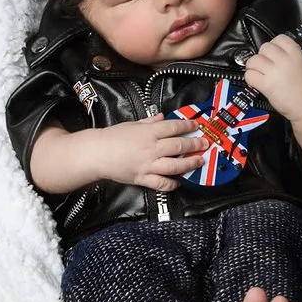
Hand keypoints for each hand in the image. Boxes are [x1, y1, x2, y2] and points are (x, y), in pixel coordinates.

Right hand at [94, 114, 208, 191]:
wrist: (96, 153)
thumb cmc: (112, 137)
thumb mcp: (132, 124)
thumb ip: (149, 122)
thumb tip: (162, 117)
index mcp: (148, 133)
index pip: (173, 127)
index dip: (187, 126)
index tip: (196, 126)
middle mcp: (151, 148)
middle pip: (178, 146)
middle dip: (194, 145)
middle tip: (204, 144)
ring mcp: (148, 165)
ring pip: (174, 165)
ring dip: (190, 163)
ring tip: (199, 161)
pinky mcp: (142, 178)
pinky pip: (161, 183)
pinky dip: (172, 184)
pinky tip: (179, 182)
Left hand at [243, 35, 301, 123]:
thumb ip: (289, 57)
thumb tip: (273, 55)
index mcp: (296, 53)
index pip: (279, 38)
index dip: (274, 46)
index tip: (274, 54)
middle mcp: (284, 59)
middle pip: (264, 47)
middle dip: (263, 56)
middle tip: (266, 66)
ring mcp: (274, 71)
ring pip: (253, 60)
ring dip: (253, 67)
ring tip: (259, 73)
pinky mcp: (266, 84)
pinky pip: (249, 75)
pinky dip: (250, 78)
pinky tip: (257, 82)